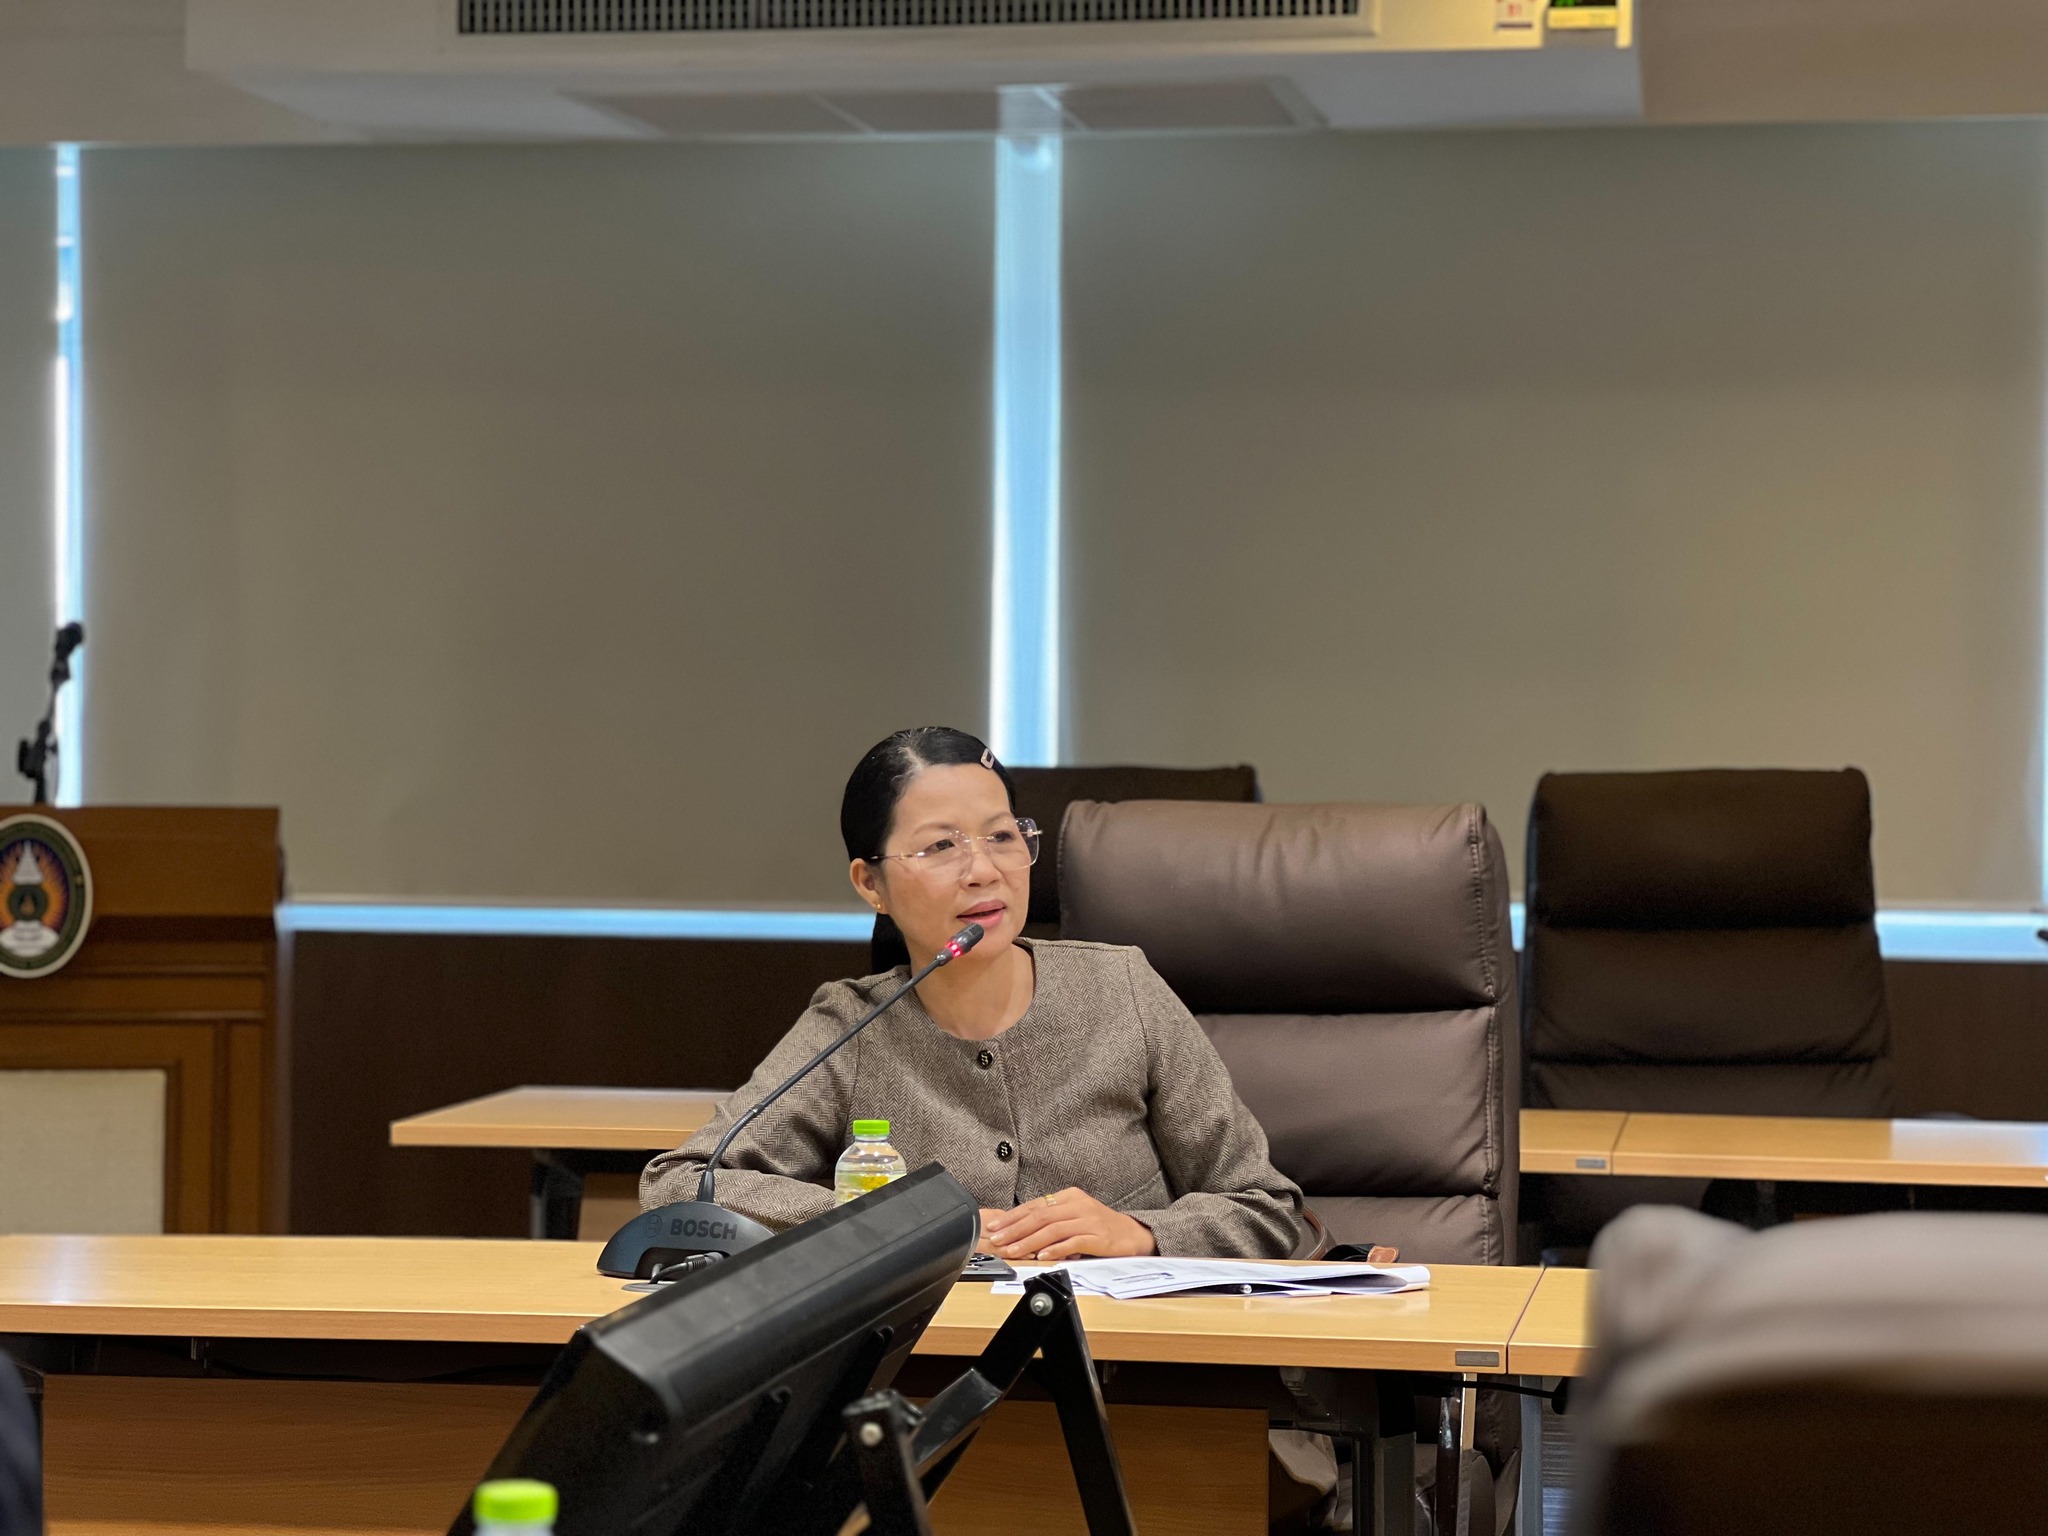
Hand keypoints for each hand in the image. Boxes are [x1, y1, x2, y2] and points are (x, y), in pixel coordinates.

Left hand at [978, 1188, 1157, 1261]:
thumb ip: (1052, 1220)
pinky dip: (1055, 1250)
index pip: (1034, 1205)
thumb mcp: (1075, 1216)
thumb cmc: (1100, 1227)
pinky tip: (1042, 1256)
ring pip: (1052, 1229)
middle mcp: (1078, 1205)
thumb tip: (1020, 1230)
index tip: (994, 1226)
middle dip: (1015, 1229)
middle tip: (997, 1239)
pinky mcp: (1098, 1237)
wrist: (1133, 1235)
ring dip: (1029, 1242)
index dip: (1012, 1216)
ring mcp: (1088, 1220)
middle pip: (1040, 1216)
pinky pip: (1073, 1242)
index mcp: (1069, 1196)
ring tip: (1012, 1251)